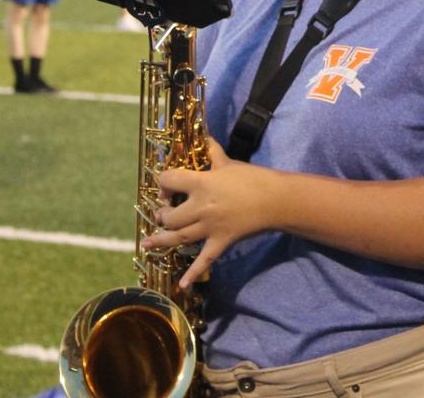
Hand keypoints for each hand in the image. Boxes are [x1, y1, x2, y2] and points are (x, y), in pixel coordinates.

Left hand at [141, 138, 276, 288]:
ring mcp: (210, 227)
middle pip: (170, 215)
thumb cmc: (252, 178)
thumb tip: (204, 137)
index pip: (170, 181)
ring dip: (161, 240)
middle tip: (162, 214)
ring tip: (148, 243)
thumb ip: (213, 152)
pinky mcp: (221, 242)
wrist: (275, 200)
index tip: (166, 185)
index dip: (163, 182)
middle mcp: (201, 207)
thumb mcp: (229, 162)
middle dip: (162, 215)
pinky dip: (192, 273)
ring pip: (179, 237)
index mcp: (202, 184)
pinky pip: (204, 260)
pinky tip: (182, 285)